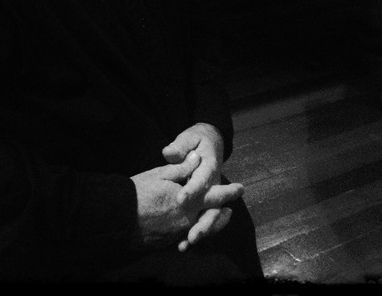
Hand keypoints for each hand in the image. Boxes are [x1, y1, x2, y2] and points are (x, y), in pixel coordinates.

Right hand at [130, 151, 242, 249]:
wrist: (119, 217)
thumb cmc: (140, 191)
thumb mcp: (161, 173)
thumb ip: (181, 168)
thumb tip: (197, 158)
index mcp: (189, 201)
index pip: (215, 196)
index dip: (229, 192)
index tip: (241, 189)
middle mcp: (188, 219)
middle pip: (212, 218)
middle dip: (222, 215)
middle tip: (231, 211)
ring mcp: (178, 232)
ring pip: (200, 228)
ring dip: (211, 223)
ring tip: (217, 219)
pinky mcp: (168, 239)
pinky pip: (186, 234)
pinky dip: (193, 230)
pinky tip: (191, 228)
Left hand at [162, 123, 243, 250]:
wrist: (210, 141)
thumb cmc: (198, 139)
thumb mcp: (190, 137)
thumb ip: (180, 146)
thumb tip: (168, 153)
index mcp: (210, 167)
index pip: (201, 181)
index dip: (192, 191)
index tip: (180, 199)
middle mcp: (213, 184)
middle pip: (211, 207)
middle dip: (203, 223)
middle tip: (191, 237)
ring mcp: (210, 195)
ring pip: (208, 217)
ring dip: (199, 231)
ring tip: (186, 244)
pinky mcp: (204, 202)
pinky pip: (202, 218)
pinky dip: (194, 231)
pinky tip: (181, 244)